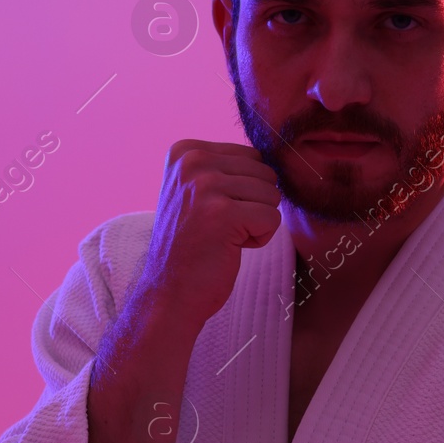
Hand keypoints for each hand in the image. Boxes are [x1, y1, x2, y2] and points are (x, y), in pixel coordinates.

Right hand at [136, 140, 282, 327]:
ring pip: (271, 195)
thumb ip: (226, 167)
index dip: (242, 191)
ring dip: (255, 222)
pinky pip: (272, 218)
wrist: (170, 292)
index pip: (251, 156)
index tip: (210, 211)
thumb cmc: (192, 244)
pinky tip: (229, 247)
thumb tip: (273, 158)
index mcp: (185, 150)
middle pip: (264, 173)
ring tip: (222, 236)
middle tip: (218, 227)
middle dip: (252, 205)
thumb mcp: (197, 190)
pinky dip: (259, 239)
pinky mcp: (223, 213)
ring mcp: (205, 185)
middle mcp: (192, 161)